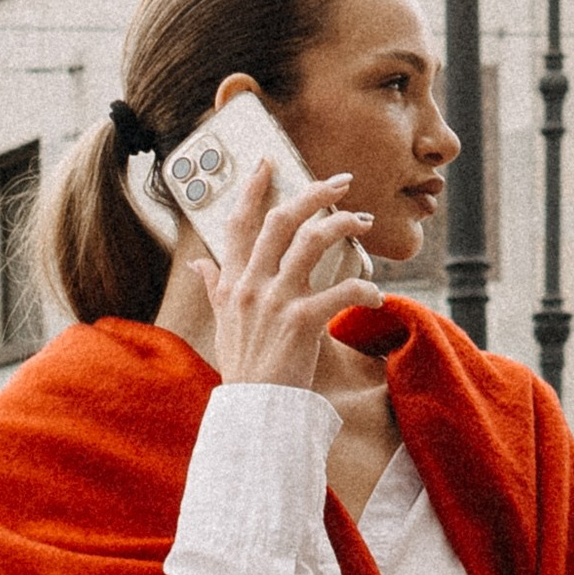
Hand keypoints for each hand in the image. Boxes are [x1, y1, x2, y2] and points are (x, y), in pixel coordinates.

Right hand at [199, 161, 380, 388]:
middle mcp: (252, 286)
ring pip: (311, 242)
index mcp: (233, 282)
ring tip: (362, 220)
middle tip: (339, 182)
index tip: (268, 162)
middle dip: (312, 194)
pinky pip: (340, 292)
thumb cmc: (243, 367)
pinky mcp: (301, 323)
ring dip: (342, 224)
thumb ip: (213, 287)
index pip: (239, 224)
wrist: (254, 412)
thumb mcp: (222, 322)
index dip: (253, 189)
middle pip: (281, 221)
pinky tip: (375, 293)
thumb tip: (198, 263)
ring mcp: (276, 302)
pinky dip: (363, 289)